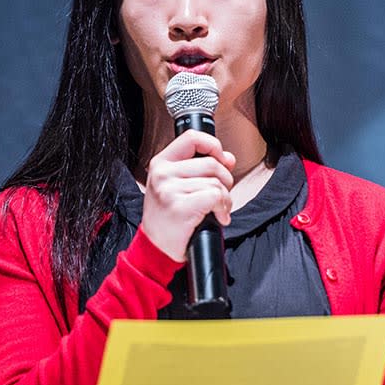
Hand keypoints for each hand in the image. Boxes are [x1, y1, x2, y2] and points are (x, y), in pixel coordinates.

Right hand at [141, 130, 235, 262]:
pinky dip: (223, 208)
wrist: (156, 247)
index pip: (192, 137)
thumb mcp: (178, 185)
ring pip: (216, 182)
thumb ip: (201, 168)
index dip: (213, 145)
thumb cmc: (169, 217)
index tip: (222, 159)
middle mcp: (162, 173)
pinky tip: (219, 217)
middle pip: (211, 163)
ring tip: (218, 209)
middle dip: (225, 180)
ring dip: (225, 198)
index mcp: (161, 163)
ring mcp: (169, 190)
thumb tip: (228, 158)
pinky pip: (216, 197)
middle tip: (221, 196)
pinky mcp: (180, 207)